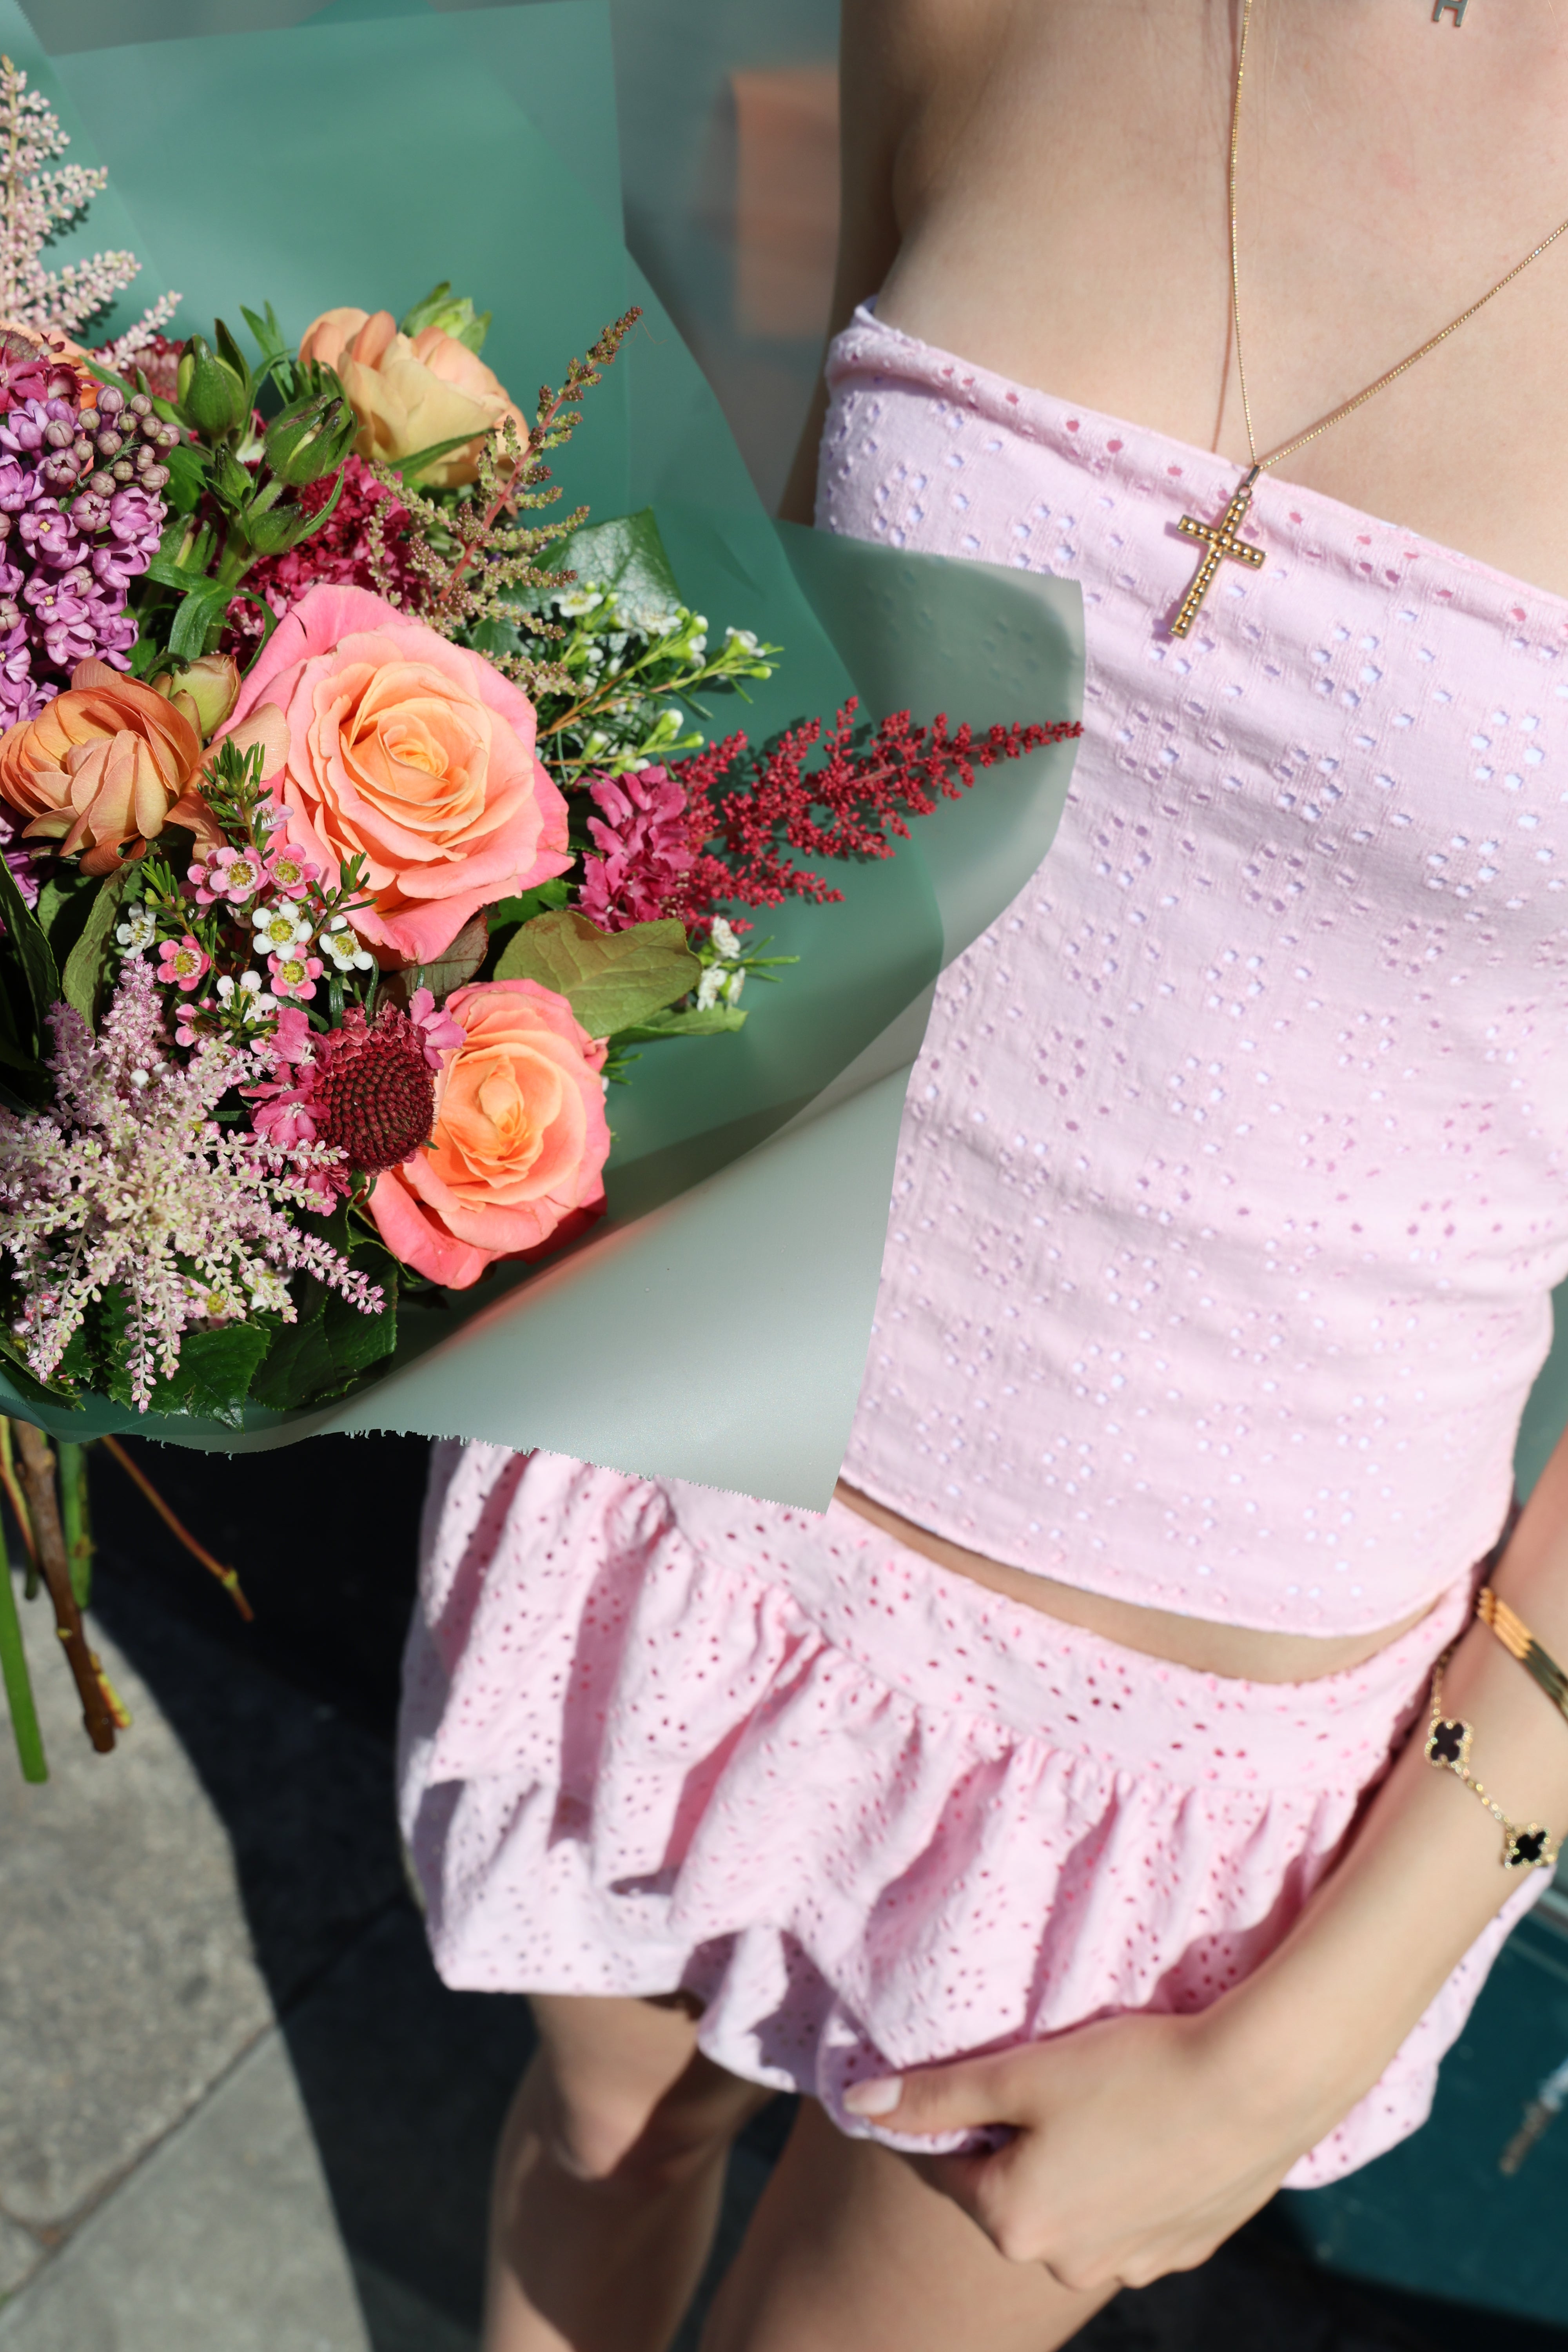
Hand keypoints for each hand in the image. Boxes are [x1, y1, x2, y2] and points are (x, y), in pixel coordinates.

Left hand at [842, 2007, 1323, 2292]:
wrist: (1255, 2087)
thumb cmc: (1130, 2071)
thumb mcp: (1020, 2074)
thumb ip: (936, 2095)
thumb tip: (856, 2103)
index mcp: (1014, 2220)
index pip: (953, 2164)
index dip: (962, 2114)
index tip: (988, 2075)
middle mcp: (1066, 2262)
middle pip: (1015, 2193)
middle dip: (1020, 2144)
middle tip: (1056, 2083)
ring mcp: (1131, 2264)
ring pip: (1076, 2209)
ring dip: (1076, 2167)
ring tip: (1109, 2105)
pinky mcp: (1182, 2250)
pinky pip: (1130, 2218)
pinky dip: (1128, 2182)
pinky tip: (1151, 2134)